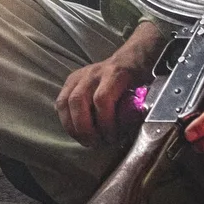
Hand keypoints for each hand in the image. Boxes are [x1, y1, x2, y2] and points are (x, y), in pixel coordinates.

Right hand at [56, 21, 162, 147]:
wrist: (129, 60)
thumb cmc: (138, 80)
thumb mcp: (143, 93)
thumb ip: (133, 111)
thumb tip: (124, 135)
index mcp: (114, 74)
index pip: (102, 99)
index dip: (105, 123)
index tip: (113, 138)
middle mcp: (93, 73)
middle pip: (78, 101)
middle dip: (84, 128)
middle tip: (95, 143)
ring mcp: (79, 76)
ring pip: (64, 102)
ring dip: (71, 126)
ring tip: (84, 140)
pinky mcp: (70, 81)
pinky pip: (60, 102)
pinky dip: (65, 119)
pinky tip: (76, 130)